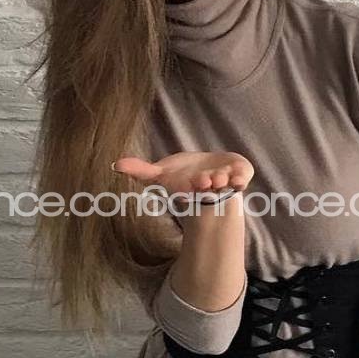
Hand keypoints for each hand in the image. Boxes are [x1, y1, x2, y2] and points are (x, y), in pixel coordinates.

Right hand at [111, 151, 254, 197]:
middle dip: (207, 185)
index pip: (188, 192)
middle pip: (208, 189)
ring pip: (225, 185)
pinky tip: (238, 178)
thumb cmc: (183, 175)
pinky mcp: (240, 175)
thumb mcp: (161, 174)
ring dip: (223, 182)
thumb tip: (114, 165)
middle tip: (205, 181)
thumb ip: (141, 171)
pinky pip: (243, 178)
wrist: (210, 171)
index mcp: (190, 189)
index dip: (189, 191)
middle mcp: (208, 188)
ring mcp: (225, 182)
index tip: (189, 187)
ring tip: (220, 178)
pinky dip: (242, 179)